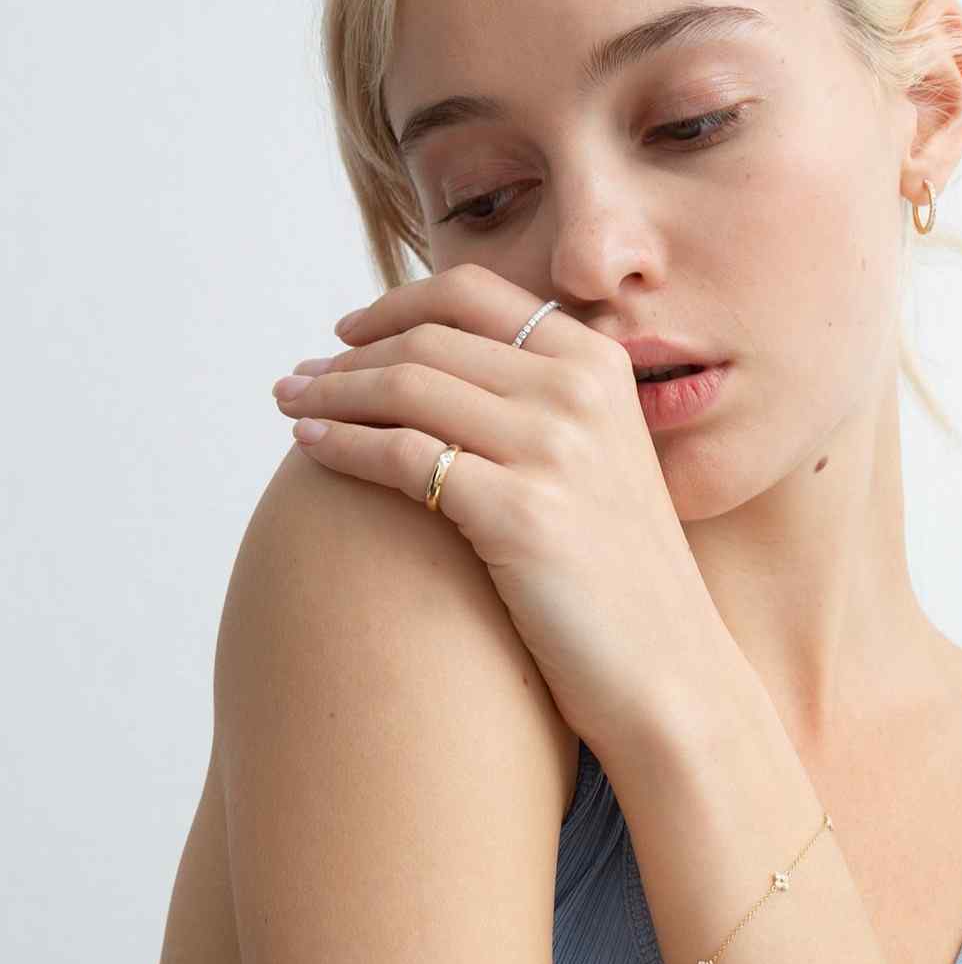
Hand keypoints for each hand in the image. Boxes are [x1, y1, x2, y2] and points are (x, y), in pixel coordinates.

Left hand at [271, 264, 720, 752]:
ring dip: (331, 392)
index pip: (474, 295)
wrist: (670, 668)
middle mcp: (581, 391)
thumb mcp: (601, 457)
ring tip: (289, 405)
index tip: (347, 333)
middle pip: (428, 341)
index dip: (395, 304)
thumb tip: (436, 369)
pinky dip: (342, 443)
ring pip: (406, 388)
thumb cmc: (619, 571)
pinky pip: (403, 455)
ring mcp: (554, 448)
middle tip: (299, 379)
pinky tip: (309, 448)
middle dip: (348, 356)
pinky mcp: (521, 513)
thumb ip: (542, 401)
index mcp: (601, 364)